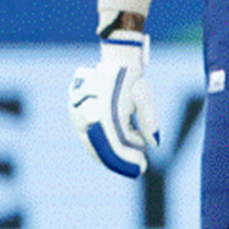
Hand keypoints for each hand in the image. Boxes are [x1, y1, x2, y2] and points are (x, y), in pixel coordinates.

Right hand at [69, 32, 159, 177]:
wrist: (114, 60)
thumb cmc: (132, 78)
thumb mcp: (144, 97)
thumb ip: (148, 121)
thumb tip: (153, 144)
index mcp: (105, 110)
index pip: (115, 144)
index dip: (128, 159)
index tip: (142, 168)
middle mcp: (88, 113)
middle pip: (101, 148)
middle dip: (120, 161)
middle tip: (139, 167)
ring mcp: (78, 113)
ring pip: (92, 143)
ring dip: (111, 153)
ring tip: (134, 154)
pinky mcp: (75, 112)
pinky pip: (88, 134)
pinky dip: (104, 143)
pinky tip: (124, 143)